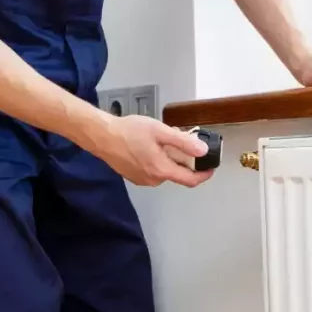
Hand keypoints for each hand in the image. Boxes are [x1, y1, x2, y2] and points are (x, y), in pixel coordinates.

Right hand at [92, 115, 214, 187]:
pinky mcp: (133, 177)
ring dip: (168, 158)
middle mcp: (153, 180)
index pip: (191, 180)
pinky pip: (152, 170)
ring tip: (161, 140)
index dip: (204, 174)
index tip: (211, 166)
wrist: (101, 136)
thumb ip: (183, 142)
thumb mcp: (160, 131)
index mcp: (162, 170)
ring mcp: (142, 180)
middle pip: (177, 173)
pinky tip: (148, 146)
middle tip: (180, 139)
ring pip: (164, 171)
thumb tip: (203, 151)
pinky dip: (157, 160)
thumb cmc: (130, 132)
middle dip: (183, 159)